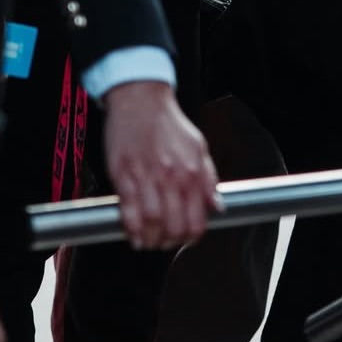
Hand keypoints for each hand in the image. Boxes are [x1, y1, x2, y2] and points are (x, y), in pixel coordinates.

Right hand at [103, 81, 221, 249]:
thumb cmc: (169, 123)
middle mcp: (171, 177)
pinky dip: (132, 230)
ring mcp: (146, 177)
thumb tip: (217, 206)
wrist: (141, 99)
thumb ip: (209, 178)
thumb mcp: (198, 146)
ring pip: (151, 223)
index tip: (186, 238)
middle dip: (170, 242)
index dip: (192, 236)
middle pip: (173, 227)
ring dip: (151, 240)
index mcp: (191, 172)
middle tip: (166, 242)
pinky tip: (135, 236)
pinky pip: (128, 212)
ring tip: (150, 241)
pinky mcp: (124, 175)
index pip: (196, 220)